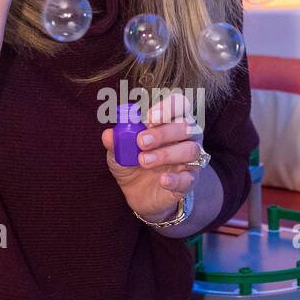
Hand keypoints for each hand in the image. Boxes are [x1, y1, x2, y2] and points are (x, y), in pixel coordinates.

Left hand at [101, 90, 204, 223]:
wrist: (138, 194)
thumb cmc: (133, 164)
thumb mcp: (120, 153)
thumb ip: (116, 142)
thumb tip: (109, 134)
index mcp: (171, 122)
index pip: (180, 105)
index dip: (168, 108)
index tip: (150, 118)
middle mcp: (186, 137)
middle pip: (186, 126)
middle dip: (163, 132)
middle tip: (141, 142)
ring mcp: (190, 160)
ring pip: (190, 150)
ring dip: (166, 154)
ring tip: (143, 161)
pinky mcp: (189, 181)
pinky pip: (189, 178)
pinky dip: (176, 179)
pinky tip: (162, 180)